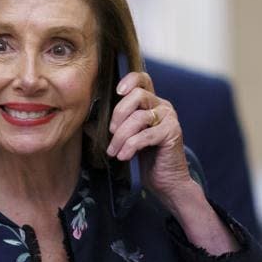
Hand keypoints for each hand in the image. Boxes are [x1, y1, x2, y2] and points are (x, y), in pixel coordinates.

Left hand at [106, 70, 192, 208]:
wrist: (167, 181)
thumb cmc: (146, 159)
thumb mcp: (127, 138)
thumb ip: (115, 126)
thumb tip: (90, 121)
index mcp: (152, 103)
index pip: (143, 79)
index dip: (129, 80)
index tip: (117, 92)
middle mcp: (162, 106)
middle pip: (137, 95)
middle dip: (118, 114)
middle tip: (111, 132)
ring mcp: (169, 119)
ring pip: (138, 117)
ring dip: (121, 136)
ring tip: (114, 151)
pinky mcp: (171, 133)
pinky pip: (144, 135)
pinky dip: (130, 146)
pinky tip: (124, 156)